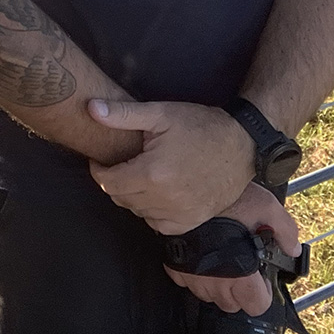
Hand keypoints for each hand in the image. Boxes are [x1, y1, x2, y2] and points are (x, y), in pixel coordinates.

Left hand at [86, 99, 252, 232]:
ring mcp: (181, 213)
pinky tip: (156, 193)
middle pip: (121, 199)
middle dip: (115, 182)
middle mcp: (164, 199)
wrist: (242, 144)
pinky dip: (152, 212)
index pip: (109, 182)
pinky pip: (159, 225)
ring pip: (138, 213)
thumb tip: (91, 108)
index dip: (99, 171)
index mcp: (152, 173)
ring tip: (139, 176)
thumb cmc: (201, 126)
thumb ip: (123, 114)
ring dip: (132, 197)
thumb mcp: (160, 113)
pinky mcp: (193, 221)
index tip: (100, 161)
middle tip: (120, 166)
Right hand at [164, 183, 302, 316]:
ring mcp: (192, 275)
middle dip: (239, 291)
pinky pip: (186, 281)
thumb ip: (285, 230)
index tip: (259, 276)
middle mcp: (216, 281)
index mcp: (241, 273)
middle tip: (241, 267)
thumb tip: (293, 248)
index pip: (257, 305)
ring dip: (216, 285)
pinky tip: (201, 256)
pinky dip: (194, 274)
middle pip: (231, 304)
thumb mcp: (266, 207)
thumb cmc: (225, 200)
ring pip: (208, 295)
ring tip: (221, 261)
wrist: (185, 190)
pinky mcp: (175, 266)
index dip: (262, 293)